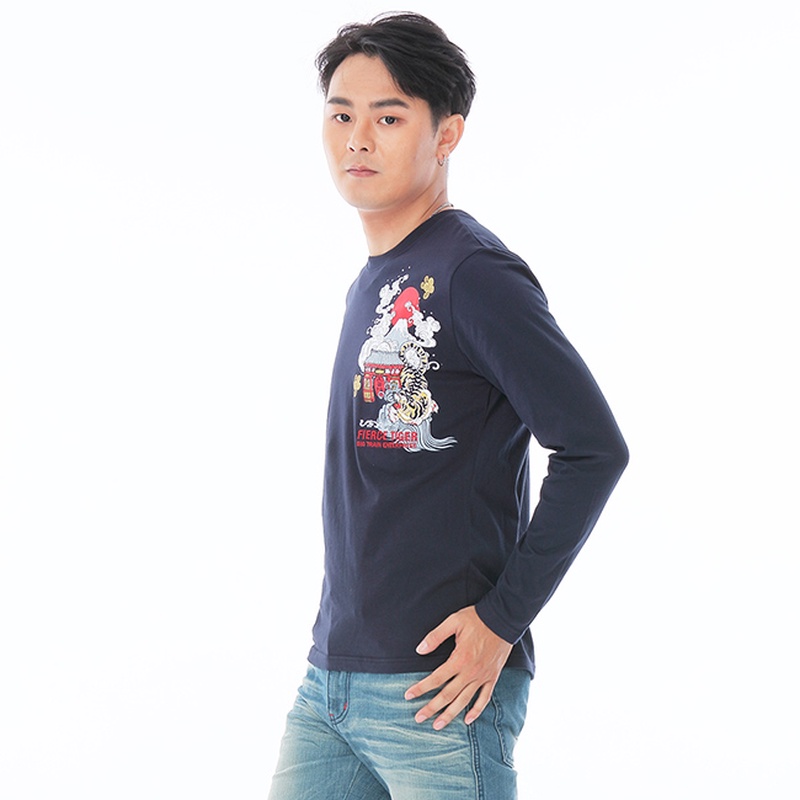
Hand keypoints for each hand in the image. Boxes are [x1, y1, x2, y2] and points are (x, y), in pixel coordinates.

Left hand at [404, 606, 512, 729]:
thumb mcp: (453, 621)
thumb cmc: (477, 619)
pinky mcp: (492, 677)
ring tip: (437, 725)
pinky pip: (484, 698)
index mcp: (459, 659)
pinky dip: (476, 711)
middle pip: (447, 695)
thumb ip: (436, 636)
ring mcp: (482, 677)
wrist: (503, 619)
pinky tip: (468, 720)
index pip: (436, 678)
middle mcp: (470, 672)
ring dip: (450, 714)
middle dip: (431, 708)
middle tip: (418, 718)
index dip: (421, 688)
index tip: (408, 696)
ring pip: (464, 701)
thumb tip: (419, 650)